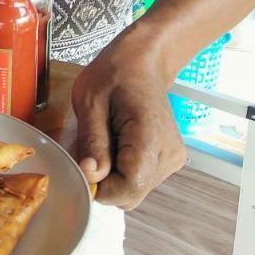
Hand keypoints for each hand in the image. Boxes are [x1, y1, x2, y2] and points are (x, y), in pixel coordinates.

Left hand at [70, 39, 185, 210]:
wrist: (142, 61)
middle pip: (132, 193)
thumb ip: (92, 141)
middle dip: (103, 182)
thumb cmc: (115, 74)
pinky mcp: (168, 160)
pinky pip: (140, 180)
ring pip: (134, 190)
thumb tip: (91, 176)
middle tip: (90, 149)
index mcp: (151, 137)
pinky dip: (121, 170)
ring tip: (105, 140)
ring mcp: (172, 159)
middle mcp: (169, 154)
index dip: (100, 186)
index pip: (130, 187)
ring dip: (112, 175)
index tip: (82, 165)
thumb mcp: (90, 101)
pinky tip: (116, 144)